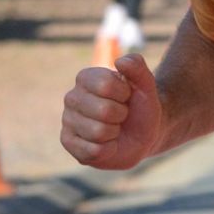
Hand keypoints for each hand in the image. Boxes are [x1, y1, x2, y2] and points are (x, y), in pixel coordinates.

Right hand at [60, 54, 160, 170]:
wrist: (142, 134)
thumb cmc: (140, 106)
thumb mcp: (146, 84)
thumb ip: (137, 66)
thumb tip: (120, 61)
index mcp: (85, 77)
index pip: (106, 85)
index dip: (124, 94)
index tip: (125, 97)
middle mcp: (71, 97)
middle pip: (103, 111)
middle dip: (120, 115)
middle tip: (120, 115)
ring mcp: (67, 121)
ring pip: (98, 132)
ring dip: (114, 133)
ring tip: (113, 129)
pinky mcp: (68, 143)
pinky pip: (93, 151)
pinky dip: (108, 149)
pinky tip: (107, 143)